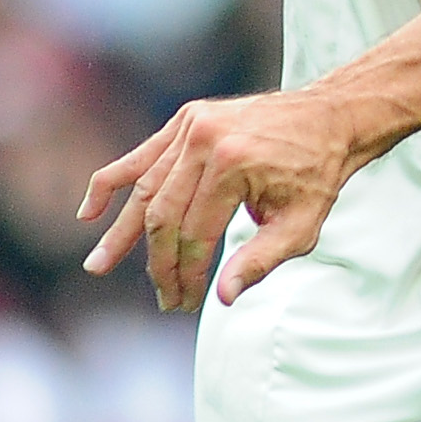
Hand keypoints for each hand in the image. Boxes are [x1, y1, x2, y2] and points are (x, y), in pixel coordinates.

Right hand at [79, 87, 368, 312]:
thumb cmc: (317, 176)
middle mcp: (204, 140)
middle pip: (164, 214)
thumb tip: (223, 297)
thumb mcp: (301, 226)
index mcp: (231, 166)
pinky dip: (114, 181)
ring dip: (123, 231)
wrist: (330, 118)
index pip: (195, 234)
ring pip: (146, 188)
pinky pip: (142, 156)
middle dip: (159, 262)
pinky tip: (90, 212)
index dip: (187, 274)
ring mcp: (191, 125)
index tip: (186, 302)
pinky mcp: (186, 119)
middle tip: (162, 296)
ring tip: (99, 264)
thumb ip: (261, 261)